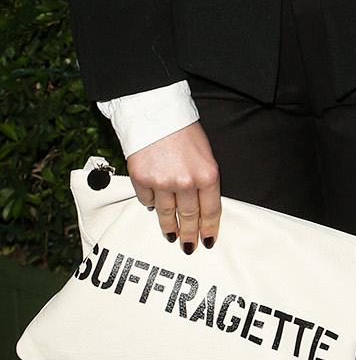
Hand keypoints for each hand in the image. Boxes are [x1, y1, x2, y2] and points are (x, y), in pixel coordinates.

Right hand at [127, 121, 220, 252]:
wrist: (157, 113)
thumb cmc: (184, 130)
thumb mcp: (205, 153)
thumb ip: (203, 179)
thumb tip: (200, 204)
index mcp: (207, 174)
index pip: (210, 210)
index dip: (209, 228)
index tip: (208, 240)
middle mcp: (185, 182)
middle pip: (188, 216)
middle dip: (189, 234)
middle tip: (189, 246)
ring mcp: (162, 182)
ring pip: (166, 213)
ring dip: (169, 227)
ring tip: (171, 235)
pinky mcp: (142, 179)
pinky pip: (146, 200)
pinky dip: (150, 203)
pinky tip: (153, 207)